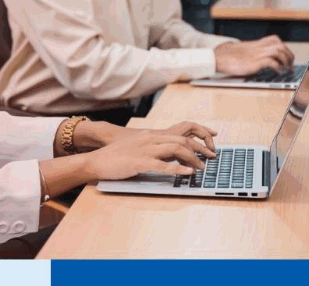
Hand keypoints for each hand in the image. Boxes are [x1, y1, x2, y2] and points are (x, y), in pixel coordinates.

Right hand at [84, 121, 216, 180]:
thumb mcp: (137, 148)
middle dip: (200, 149)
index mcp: (151, 135)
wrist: (97, 161)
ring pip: (176, 149)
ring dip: (193, 159)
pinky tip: (188, 174)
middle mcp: (150, 138)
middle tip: (211, 158)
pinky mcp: (140, 162)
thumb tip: (169, 156)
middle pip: (182, 140)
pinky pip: (164, 165)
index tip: (208, 148)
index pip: (180, 134)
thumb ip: (153, 149)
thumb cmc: (115, 157)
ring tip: (202, 168)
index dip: (197, 141)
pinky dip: (179, 169)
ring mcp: (146, 149)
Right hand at [214, 36, 294, 75]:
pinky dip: (278, 67)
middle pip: (280, 45)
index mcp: (255, 44)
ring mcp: (256, 55)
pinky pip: (271, 62)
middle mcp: (258, 48)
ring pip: (279, 51)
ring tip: (287, 69)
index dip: (283, 47)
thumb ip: (250, 53)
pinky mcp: (254, 63)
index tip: (286, 56)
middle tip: (290, 65)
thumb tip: (256, 60)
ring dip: (286, 61)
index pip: (274, 39)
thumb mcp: (241, 51)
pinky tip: (277, 72)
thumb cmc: (227, 57)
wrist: (217, 58)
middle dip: (289, 55)